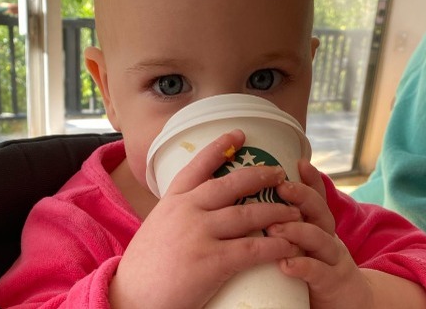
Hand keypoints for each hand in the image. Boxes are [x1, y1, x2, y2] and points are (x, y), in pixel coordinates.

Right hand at [110, 130, 301, 308]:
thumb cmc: (144, 270)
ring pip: (248, 214)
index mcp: (172, 202)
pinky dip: (276, 246)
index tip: (238, 133)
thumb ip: (178, 215)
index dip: (219, 147)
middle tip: (280, 173)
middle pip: (231, 184)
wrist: (130, 299)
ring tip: (295, 212)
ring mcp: (199, 234)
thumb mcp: (157, 228)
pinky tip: (290, 246)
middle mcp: (186, 210)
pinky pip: (252, 248)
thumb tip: (199, 208)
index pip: (197, 166)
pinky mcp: (212, 261)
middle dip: (259, 176)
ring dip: (277, 211)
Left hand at [268, 159, 372, 307]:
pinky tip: (286, 264)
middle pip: (320, 211)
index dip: (310, 180)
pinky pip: (318, 272)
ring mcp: (332, 260)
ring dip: (297, 231)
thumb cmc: (315, 269)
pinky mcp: (332, 283)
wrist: (347, 303)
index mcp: (319, 226)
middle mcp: (328, 238)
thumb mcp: (304, 243)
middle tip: (281, 187)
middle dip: (303, 197)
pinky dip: (303, 266)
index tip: (298, 162)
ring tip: (275, 228)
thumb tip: (257, 203)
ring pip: (320, 239)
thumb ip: (288, 224)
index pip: (316, 198)